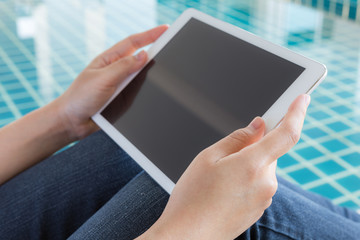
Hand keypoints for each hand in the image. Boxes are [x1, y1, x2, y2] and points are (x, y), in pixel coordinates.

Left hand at [54, 25, 167, 139]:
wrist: (72, 122)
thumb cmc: (80, 98)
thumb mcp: (102, 79)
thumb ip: (123, 67)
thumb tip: (143, 56)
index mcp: (108, 60)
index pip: (132, 43)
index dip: (150, 35)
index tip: (165, 29)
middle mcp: (115, 70)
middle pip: (140, 58)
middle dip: (155, 52)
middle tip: (171, 47)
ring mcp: (120, 85)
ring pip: (141, 76)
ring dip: (151, 73)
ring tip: (164, 68)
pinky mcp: (122, 99)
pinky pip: (139, 92)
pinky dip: (146, 90)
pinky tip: (152, 90)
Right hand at [138, 94, 309, 239]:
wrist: (188, 235)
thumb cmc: (192, 198)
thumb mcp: (208, 158)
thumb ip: (237, 139)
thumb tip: (257, 126)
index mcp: (252, 166)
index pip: (286, 134)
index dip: (296, 113)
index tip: (301, 99)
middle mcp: (265, 184)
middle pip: (270, 152)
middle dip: (254, 145)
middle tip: (228, 153)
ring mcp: (264, 199)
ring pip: (263, 168)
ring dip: (248, 164)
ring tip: (219, 177)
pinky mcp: (258, 209)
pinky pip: (259, 184)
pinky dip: (246, 178)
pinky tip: (224, 189)